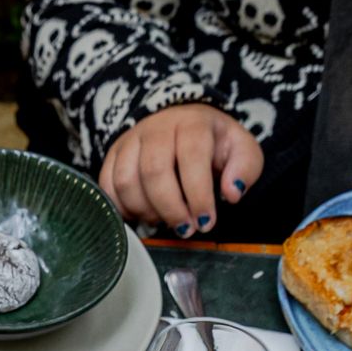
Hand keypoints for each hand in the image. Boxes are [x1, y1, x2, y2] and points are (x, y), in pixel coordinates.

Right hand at [99, 103, 264, 236]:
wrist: (181, 121)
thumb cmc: (213, 143)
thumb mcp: (241, 149)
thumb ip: (245, 168)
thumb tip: (232, 193)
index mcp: (192, 123)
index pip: (191, 158)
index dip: (198, 195)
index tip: (206, 222)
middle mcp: (156, 127)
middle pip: (153, 172)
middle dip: (171, 209)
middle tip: (186, 229)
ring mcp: (130, 140)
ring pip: (125, 181)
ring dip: (145, 211)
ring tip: (164, 220)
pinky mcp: (113, 154)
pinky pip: (107, 186)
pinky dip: (121, 209)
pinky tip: (141, 216)